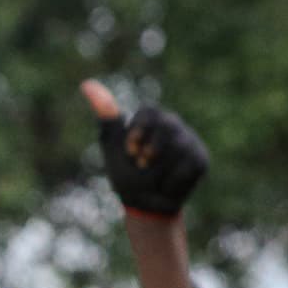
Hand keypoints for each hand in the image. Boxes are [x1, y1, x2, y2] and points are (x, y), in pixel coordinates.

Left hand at [81, 80, 207, 217]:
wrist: (143, 204)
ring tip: (154, 175)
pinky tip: (168, 183)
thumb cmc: (125, 173)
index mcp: (152, 120)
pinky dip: (170, 180)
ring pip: (178, 147)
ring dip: (158, 168)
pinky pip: (187, 165)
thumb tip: (87, 84)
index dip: (138, 133)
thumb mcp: (112, 146)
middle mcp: (174, 126)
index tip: (130, 151)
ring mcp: (190, 141)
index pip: (149, 112)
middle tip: (141, 165)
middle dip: (149, 150)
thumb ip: (108, 118)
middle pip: (166, 126)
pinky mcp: (201, 160)